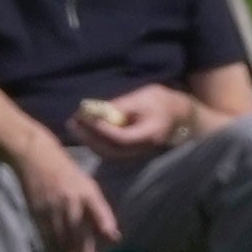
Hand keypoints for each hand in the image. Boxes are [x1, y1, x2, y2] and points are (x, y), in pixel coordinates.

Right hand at [13, 138, 122, 247]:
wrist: (36, 159)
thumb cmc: (68, 177)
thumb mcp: (89, 187)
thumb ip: (101, 213)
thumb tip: (114, 238)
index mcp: (85, 192)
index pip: (97, 210)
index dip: (104, 225)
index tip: (111, 241)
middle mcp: (69, 201)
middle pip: (77, 235)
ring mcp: (52, 209)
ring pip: (61, 241)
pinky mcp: (38, 215)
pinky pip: (47, 240)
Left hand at [75, 85, 199, 153]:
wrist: (178, 116)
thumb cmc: (161, 102)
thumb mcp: (143, 97)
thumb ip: (121, 105)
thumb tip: (97, 110)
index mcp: (148, 134)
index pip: (121, 137)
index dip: (102, 128)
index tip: (85, 116)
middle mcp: (141, 149)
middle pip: (110, 150)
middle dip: (89, 136)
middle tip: (73, 121)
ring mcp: (136, 154)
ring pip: (107, 153)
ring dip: (88, 141)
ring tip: (74, 125)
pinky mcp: (130, 153)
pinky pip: (109, 152)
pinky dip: (95, 143)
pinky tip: (84, 132)